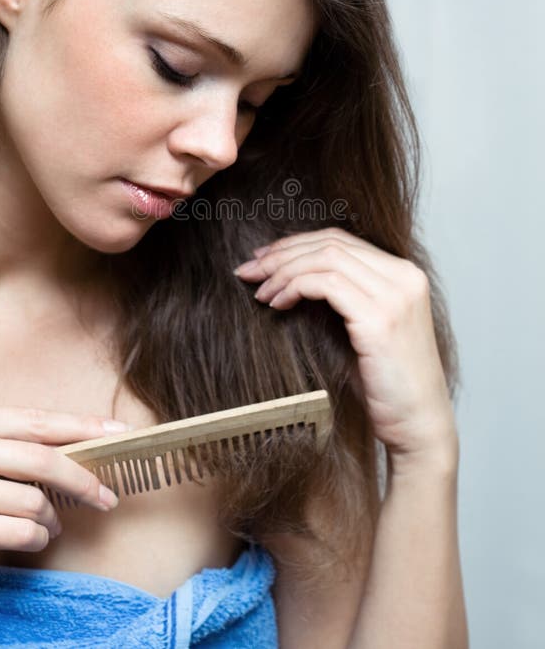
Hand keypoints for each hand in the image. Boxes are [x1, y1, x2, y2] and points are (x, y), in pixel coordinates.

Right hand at [0, 404, 128, 565]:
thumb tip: (64, 449)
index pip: (37, 420)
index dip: (82, 424)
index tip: (120, 430)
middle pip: (43, 461)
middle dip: (84, 480)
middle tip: (107, 496)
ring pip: (33, 503)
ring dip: (53, 519)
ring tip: (52, 524)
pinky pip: (18, 534)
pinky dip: (37, 539)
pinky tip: (33, 539)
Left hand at [234, 227, 457, 470]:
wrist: (418, 426)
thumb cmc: (386, 385)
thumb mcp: (364, 329)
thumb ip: (343, 296)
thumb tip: (289, 275)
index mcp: (403, 274)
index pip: (341, 240)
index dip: (297, 245)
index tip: (264, 259)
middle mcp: (404, 277)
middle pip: (331, 243)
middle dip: (283, 253)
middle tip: (250, 270)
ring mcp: (395, 296)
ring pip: (325, 258)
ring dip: (284, 271)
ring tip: (261, 292)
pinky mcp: (380, 319)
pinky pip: (326, 284)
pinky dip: (295, 287)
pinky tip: (278, 304)